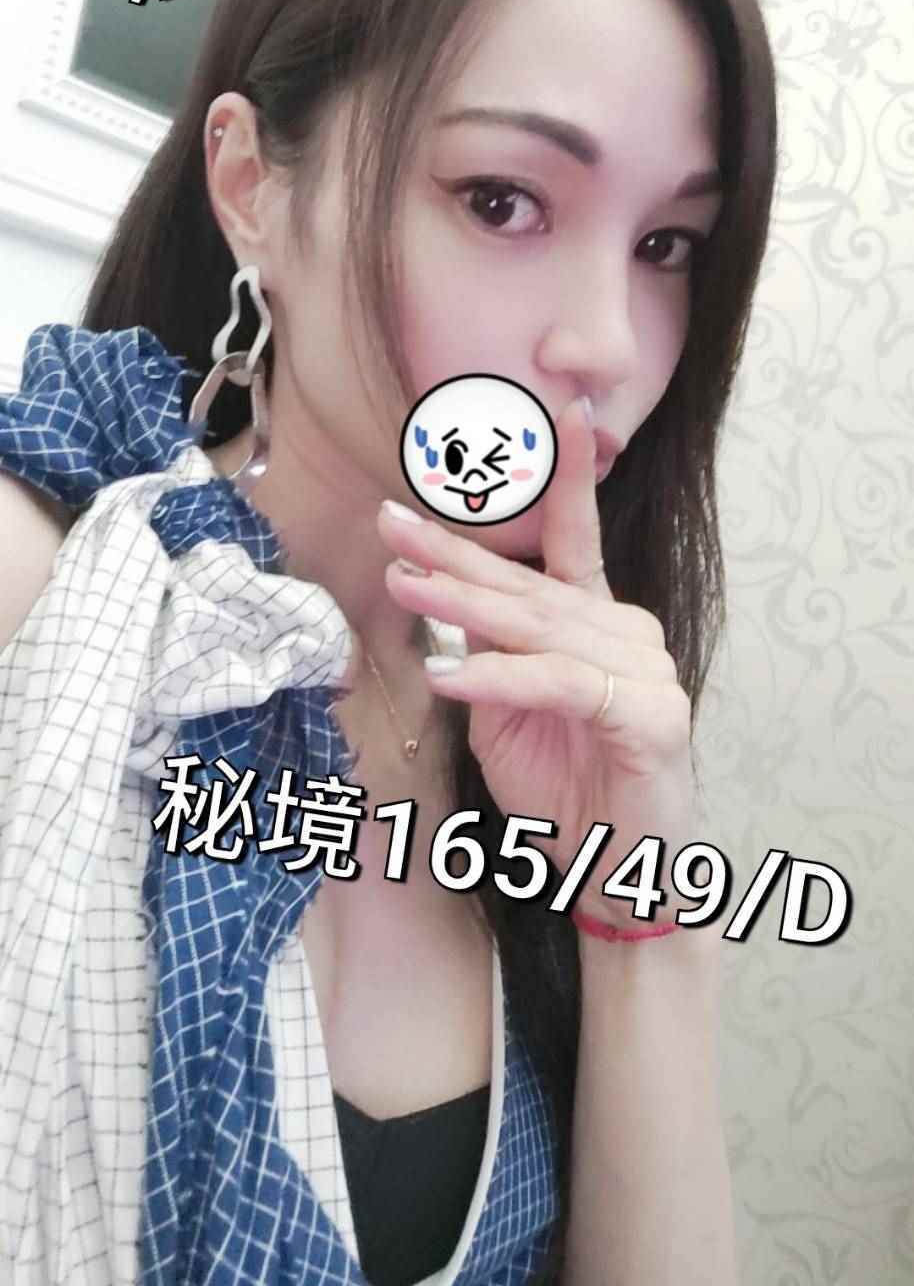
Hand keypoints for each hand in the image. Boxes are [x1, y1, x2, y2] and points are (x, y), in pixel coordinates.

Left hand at [377, 396, 702, 930]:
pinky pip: (560, 685)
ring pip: (540, 628)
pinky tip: (449, 676)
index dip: (565, 476)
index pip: (574, 541)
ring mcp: (646, 672)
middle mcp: (626, 634)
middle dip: (454, 552)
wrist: (621, 875)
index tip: (555, 410)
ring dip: (463, 607)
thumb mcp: (510, 716)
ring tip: (401, 584)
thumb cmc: (568, 792)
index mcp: (597, 624)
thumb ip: (490, 658)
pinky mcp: (650, 718)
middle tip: (391, 519)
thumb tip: (443, 606)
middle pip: (530, 585)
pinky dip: (500, 680)